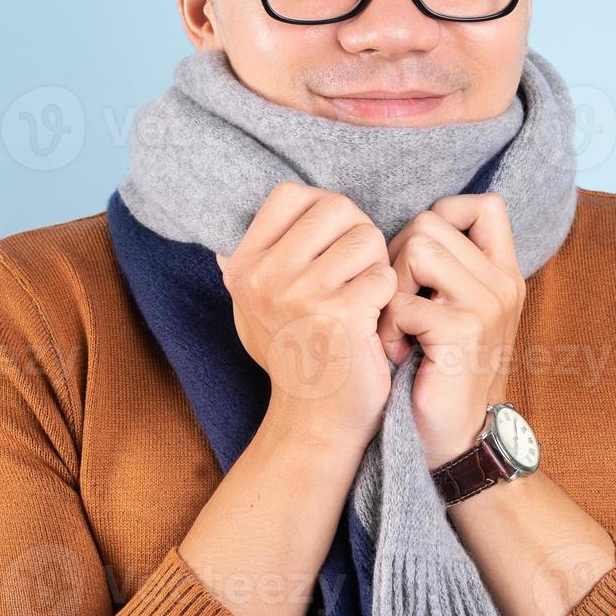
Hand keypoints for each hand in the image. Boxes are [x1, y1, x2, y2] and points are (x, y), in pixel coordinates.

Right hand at [215, 182, 397, 448]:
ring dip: (377, 265)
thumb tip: (226, 244)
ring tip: (367, 296)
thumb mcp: (254, 311)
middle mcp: (264, 277)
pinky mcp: (339, 315)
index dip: (323, 208)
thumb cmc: (295, 356)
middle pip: (335, 207)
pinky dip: (389, 296)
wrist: (315, 420)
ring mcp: (300, 295)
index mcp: (243, 266)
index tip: (333, 242)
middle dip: (359, 233)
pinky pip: (384, 275)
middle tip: (360, 270)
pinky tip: (374, 321)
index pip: (291, 194)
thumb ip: (252, 268)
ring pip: (366, 238)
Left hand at [375, 193, 525, 468]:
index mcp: (504, 273)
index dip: (442, 214)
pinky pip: (404, 301)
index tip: (420, 260)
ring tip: (398, 326)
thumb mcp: (457, 310)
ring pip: (417, 249)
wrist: (459, 438)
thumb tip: (409, 224)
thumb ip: (448, 267)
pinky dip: (388, 328)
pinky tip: (397, 353)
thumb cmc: (442, 370)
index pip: (484, 204)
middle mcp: (504, 283)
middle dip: (397, 257)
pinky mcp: (465, 331)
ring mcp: (488, 305)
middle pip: (431, 221)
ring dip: (392, 288)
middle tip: (398, 302)